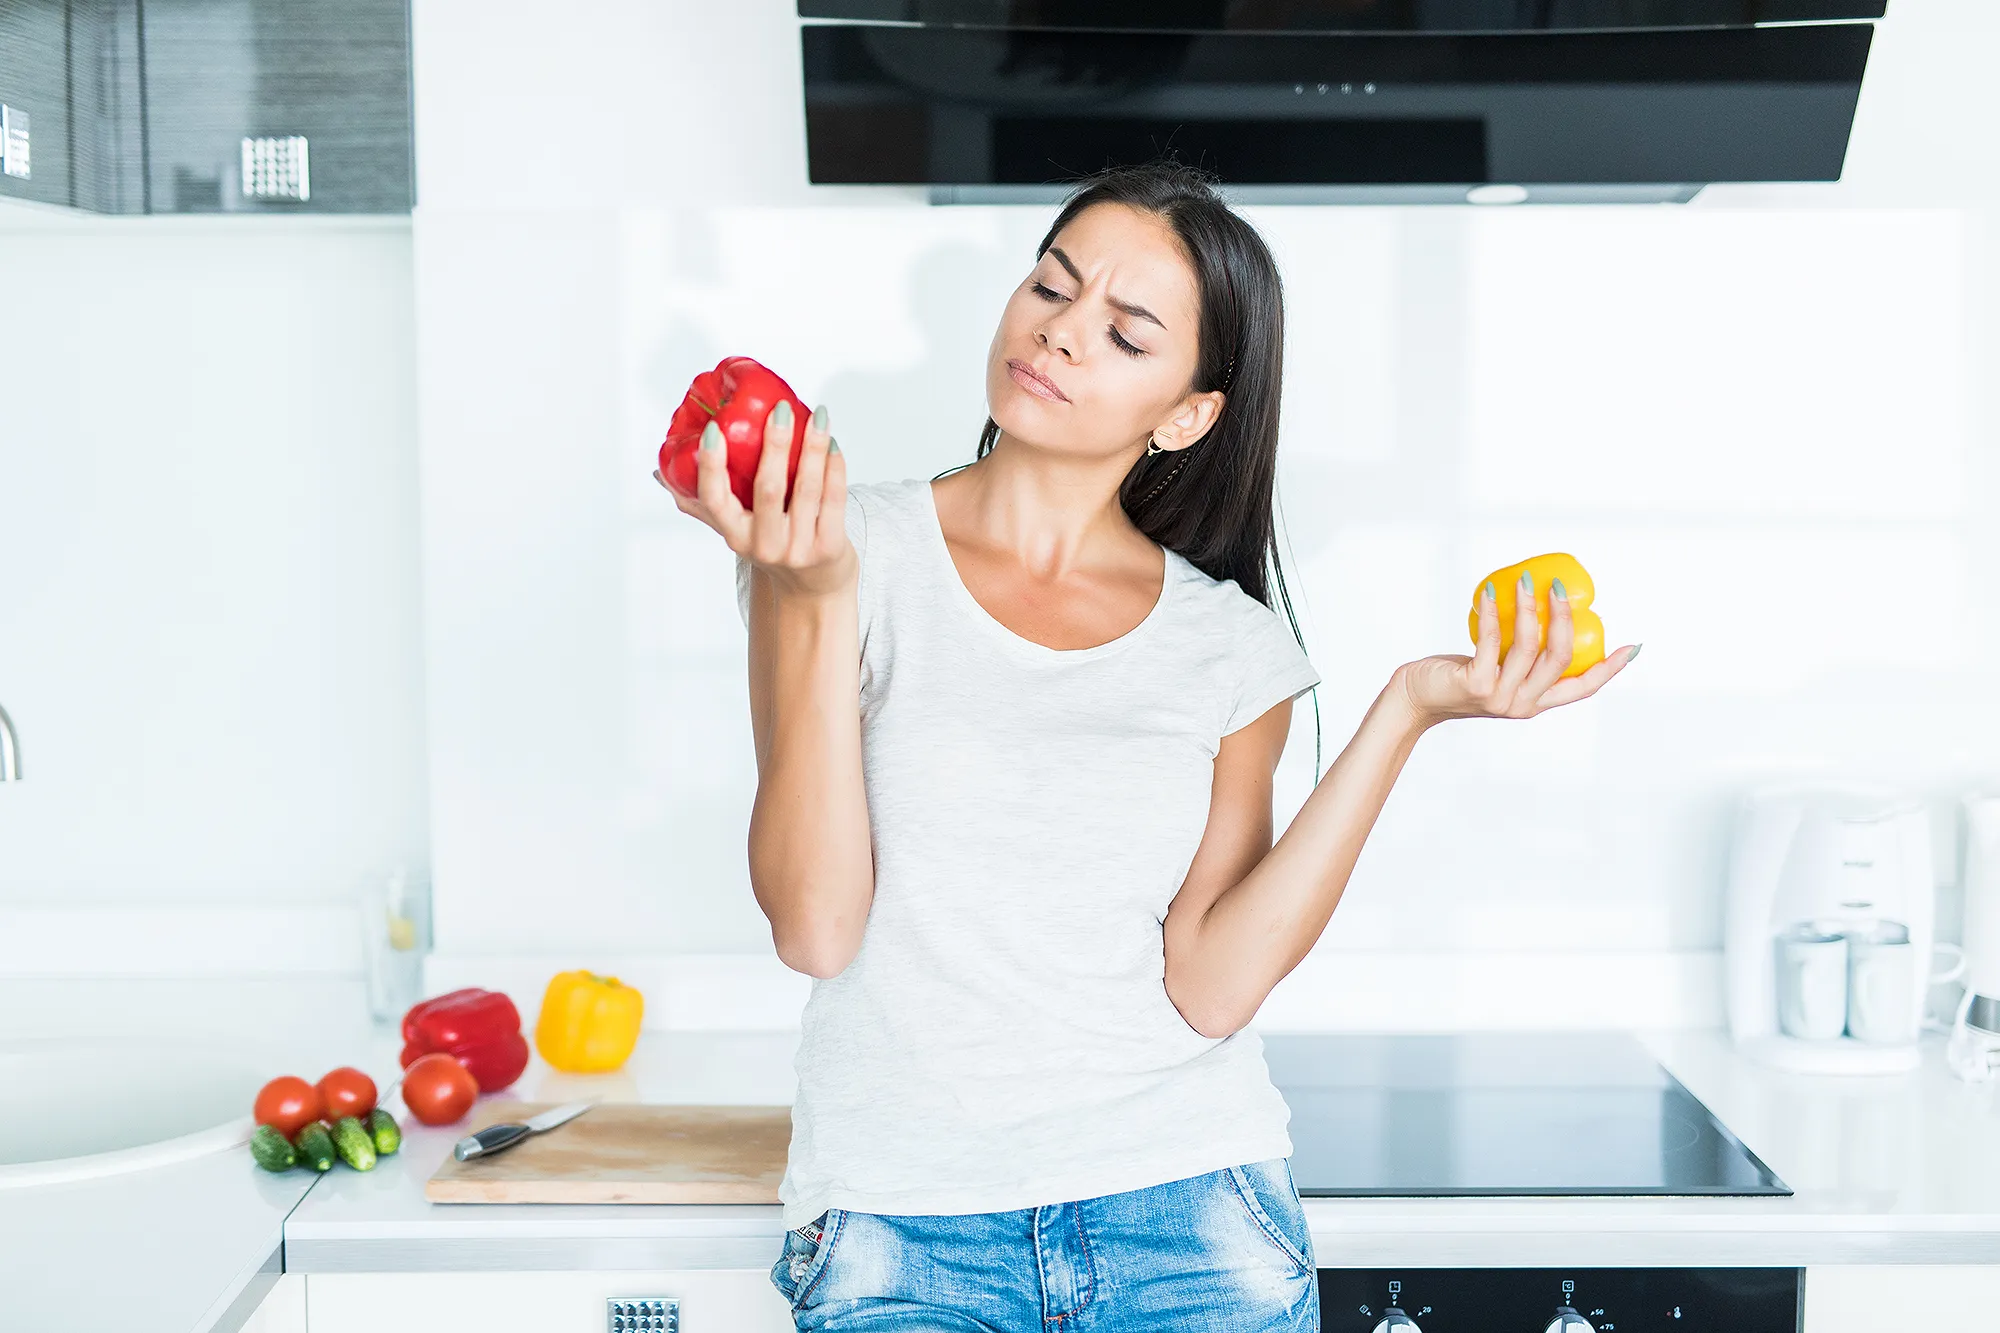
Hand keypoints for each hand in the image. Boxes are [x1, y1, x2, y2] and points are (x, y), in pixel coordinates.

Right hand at [654, 399, 855, 598]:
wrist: (814, 589)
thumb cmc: (771, 546)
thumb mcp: (736, 531)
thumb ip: (703, 503)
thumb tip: (661, 472)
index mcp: (735, 537)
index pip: (715, 500)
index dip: (711, 466)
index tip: (714, 429)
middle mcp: (765, 546)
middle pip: (768, 490)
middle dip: (775, 445)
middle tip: (780, 409)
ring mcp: (800, 549)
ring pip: (808, 490)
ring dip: (813, 449)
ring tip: (817, 416)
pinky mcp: (830, 548)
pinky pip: (834, 500)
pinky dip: (835, 468)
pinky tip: (833, 444)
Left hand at [1394, 571, 1639, 726]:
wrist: (1416, 699)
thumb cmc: (1458, 677)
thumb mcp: (1498, 671)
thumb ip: (1520, 657)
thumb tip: (1540, 610)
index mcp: (1537, 703)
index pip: (1583, 688)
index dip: (1611, 669)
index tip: (1633, 645)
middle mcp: (1524, 704)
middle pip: (1560, 658)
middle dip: (1564, 618)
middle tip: (1560, 587)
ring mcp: (1500, 697)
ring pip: (1529, 647)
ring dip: (1529, 607)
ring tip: (1525, 580)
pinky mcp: (1475, 685)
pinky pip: (1491, 642)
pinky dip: (1494, 613)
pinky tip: (1493, 592)